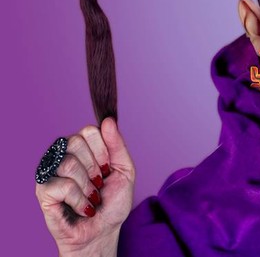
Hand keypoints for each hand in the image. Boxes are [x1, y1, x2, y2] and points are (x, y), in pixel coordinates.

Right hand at [35, 117, 135, 255]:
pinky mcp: (43, 190)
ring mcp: (51, 172)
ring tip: (90, 196)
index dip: (103, 150)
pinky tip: (82, 207)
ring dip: (87, 186)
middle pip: (76, 141)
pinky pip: (62, 185)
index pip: (89, 130)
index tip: (107, 168)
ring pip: (69, 163)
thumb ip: (117, 144)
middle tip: (98, 183)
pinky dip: (79, 199)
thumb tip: (108, 120)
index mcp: (83, 148)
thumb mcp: (125, 169)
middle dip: (94, 167)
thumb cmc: (112, 202)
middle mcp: (64, 155)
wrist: (103, 231)